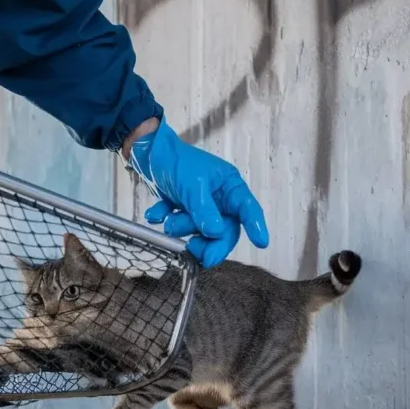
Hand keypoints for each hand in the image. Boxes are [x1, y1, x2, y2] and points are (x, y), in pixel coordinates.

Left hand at [127, 118, 268, 267]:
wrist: (147, 154)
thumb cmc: (176, 161)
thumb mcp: (192, 185)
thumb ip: (204, 210)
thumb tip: (216, 233)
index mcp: (229, 186)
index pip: (247, 210)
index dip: (256, 226)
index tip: (261, 242)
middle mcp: (218, 199)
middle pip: (224, 230)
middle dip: (210, 242)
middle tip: (200, 254)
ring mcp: (201, 207)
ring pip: (199, 231)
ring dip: (182, 227)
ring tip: (170, 217)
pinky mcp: (182, 211)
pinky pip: (178, 226)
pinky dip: (166, 219)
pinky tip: (157, 212)